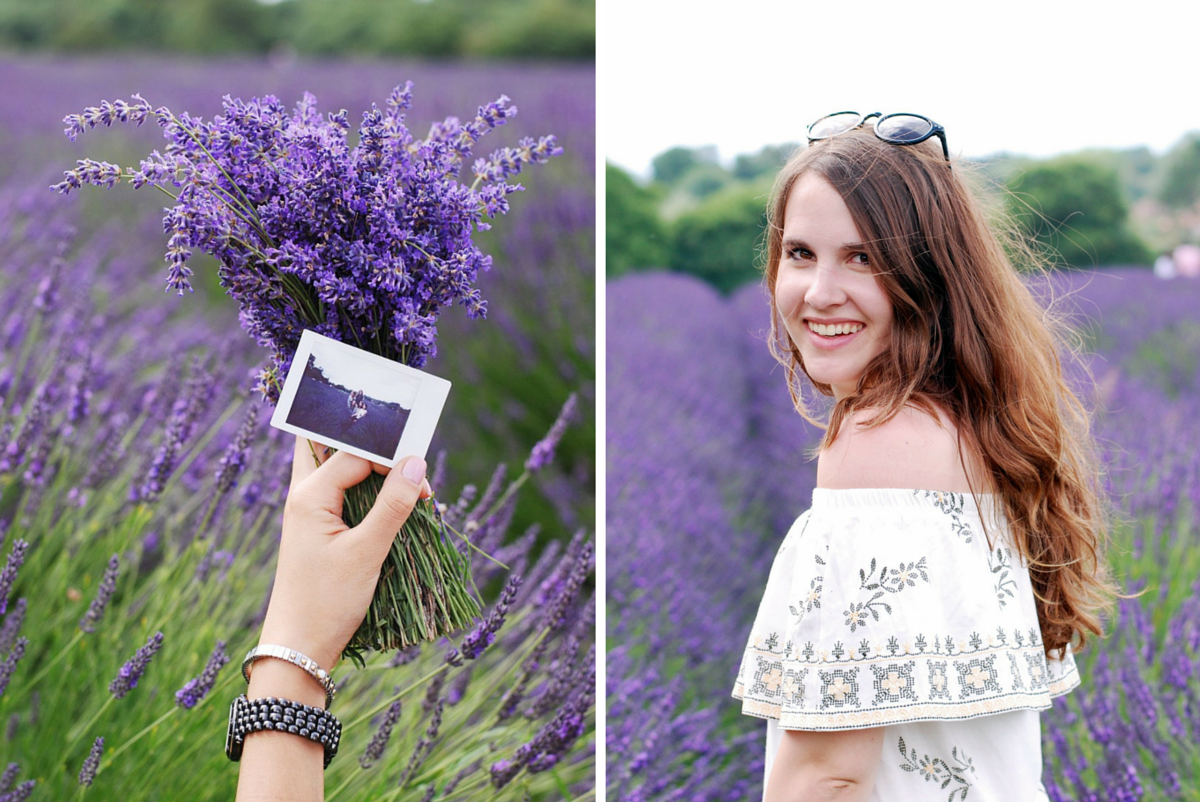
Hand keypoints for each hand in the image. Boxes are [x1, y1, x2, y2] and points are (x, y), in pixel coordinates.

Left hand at [257, 437, 429, 673]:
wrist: (299, 647)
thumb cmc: (327, 602)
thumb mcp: (366, 553)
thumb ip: (392, 505)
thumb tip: (416, 462)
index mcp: (309, 495)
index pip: (357, 454)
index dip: (393, 461)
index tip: (424, 487)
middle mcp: (305, 494)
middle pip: (334, 446)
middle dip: (372, 447)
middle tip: (407, 457)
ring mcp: (310, 511)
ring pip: (340, 469)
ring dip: (372, 470)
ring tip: (407, 483)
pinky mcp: (319, 528)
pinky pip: (345, 493)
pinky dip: (370, 492)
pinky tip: (394, 505)